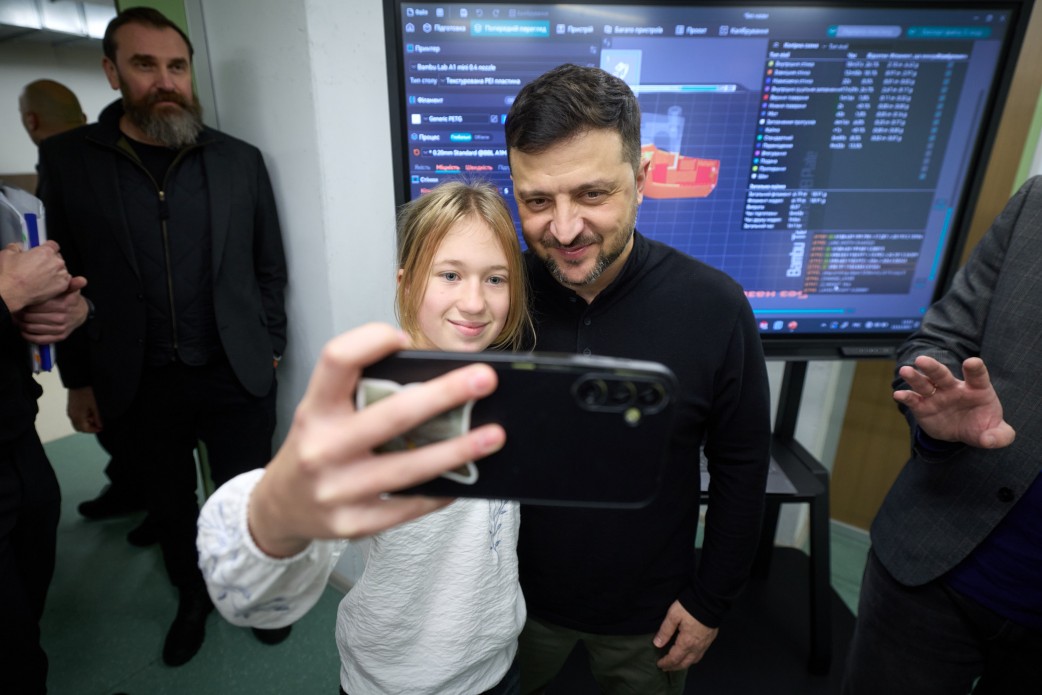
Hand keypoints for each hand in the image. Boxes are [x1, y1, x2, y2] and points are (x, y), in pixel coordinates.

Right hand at [0, 241, 71, 312]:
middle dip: (50, 260)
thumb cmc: (10, 275)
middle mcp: (56, 262)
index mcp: (46, 251)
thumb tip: (19, 246)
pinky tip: (47, 283)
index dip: (47, 248)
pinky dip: (58, 281)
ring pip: (62, 269)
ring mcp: (61, 274)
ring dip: (55, 271)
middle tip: (39, 266)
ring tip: (42, 276)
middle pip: (58, 257)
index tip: (44, 251)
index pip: (53, 245)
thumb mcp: (8, 254)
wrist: (12, 293)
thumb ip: (17, 247)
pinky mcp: (63, 286)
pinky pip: (65, 280)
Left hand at [16, 276, 88, 342]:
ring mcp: (60, 328)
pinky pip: (39, 339)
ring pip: (32, 328)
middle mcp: (62, 317)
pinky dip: (28, 336)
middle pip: (31, 317)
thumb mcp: (72, 289)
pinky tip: (24, 330)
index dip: (26, 303)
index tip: (20, 301)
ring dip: (22, 324)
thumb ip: (73, 283)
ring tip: (18, 319)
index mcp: (64, 304)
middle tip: (16, 310)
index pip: (37, 304)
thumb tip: (82, 280)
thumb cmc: (71, 299)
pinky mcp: (59, 337)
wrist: (81, 313)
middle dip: (20, 314)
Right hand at [67, 386, 102, 432]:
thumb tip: (100, 426)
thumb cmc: (87, 392)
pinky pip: (76, 415)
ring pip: (77, 422)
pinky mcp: (71, 406)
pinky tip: (90, 410)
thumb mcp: (96, 406)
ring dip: (86, 422)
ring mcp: (70, 410)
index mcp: (77, 416)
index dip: (94, 430)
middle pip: (80, 427)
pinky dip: (83, 416)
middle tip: (99, 423)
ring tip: (95, 415)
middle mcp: (71, 415)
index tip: (102, 427)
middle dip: (89, 427)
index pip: (85, 429)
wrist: (79, 380)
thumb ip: (98, 418)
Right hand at [248, 323, 505, 557]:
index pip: (336, 360)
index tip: (405, 339)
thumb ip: (362, 390)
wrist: (280, 507)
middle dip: (444, 395)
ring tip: (493, 435)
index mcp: (315, 408)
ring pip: (409, 467)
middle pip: (392, 414)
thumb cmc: (317, 446)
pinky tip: (465, 478)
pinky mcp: (354, 523)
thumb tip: (433, 377)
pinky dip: (441, 491)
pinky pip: (408, 506)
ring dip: (458, 450)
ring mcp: (337, 489)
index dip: (371, 341)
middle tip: (484, 380)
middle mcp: (322, 447)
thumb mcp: (323, 410)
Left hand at [653, 600, 718, 670]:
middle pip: (685, 663)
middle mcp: (697, 647)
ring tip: (676, 664)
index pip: (674, 658)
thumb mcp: (673, 616)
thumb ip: (665, 630)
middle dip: (674, 667)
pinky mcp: (710, 640)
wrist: (709, 601)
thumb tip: (657, 644)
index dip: (666, 663)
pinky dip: (692, 659)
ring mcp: (705, 644)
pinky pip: (700, 655)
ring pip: (694, 660)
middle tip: (666, 668)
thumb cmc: (689, 607)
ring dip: (684, 664)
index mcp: (686, 642)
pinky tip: (689, 654)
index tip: (659, 664)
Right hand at [894, 355, 1014, 448]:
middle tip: (921, 360)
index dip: (975, 368)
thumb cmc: (983, 427)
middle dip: (932, 367)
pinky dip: (906, 397)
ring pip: (924, 383)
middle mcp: (954, 388)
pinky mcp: (923, 406)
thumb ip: (1001, 436)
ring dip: (914, 377)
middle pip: (942, 374)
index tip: (972, 363)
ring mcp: (936, 396)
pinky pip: (913, 400)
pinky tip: (898, 395)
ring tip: (905, 370)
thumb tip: (988, 440)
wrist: (962, 431)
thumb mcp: (998, 433)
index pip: (977, 375)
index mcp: (976, 388)